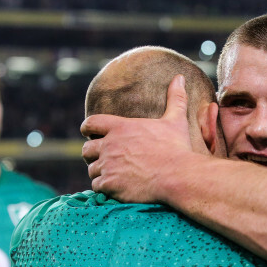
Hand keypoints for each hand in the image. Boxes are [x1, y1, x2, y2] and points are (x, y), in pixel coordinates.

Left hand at [81, 75, 192, 202]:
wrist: (178, 175)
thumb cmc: (177, 148)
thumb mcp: (176, 121)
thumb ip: (175, 98)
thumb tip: (180, 77)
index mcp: (121, 127)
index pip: (91, 123)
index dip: (88, 129)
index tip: (89, 134)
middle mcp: (110, 145)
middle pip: (87, 150)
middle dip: (92, 155)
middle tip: (104, 161)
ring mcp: (108, 165)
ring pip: (92, 170)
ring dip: (100, 173)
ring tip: (113, 177)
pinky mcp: (110, 184)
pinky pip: (97, 186)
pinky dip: (104, 189)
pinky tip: (115, 189)